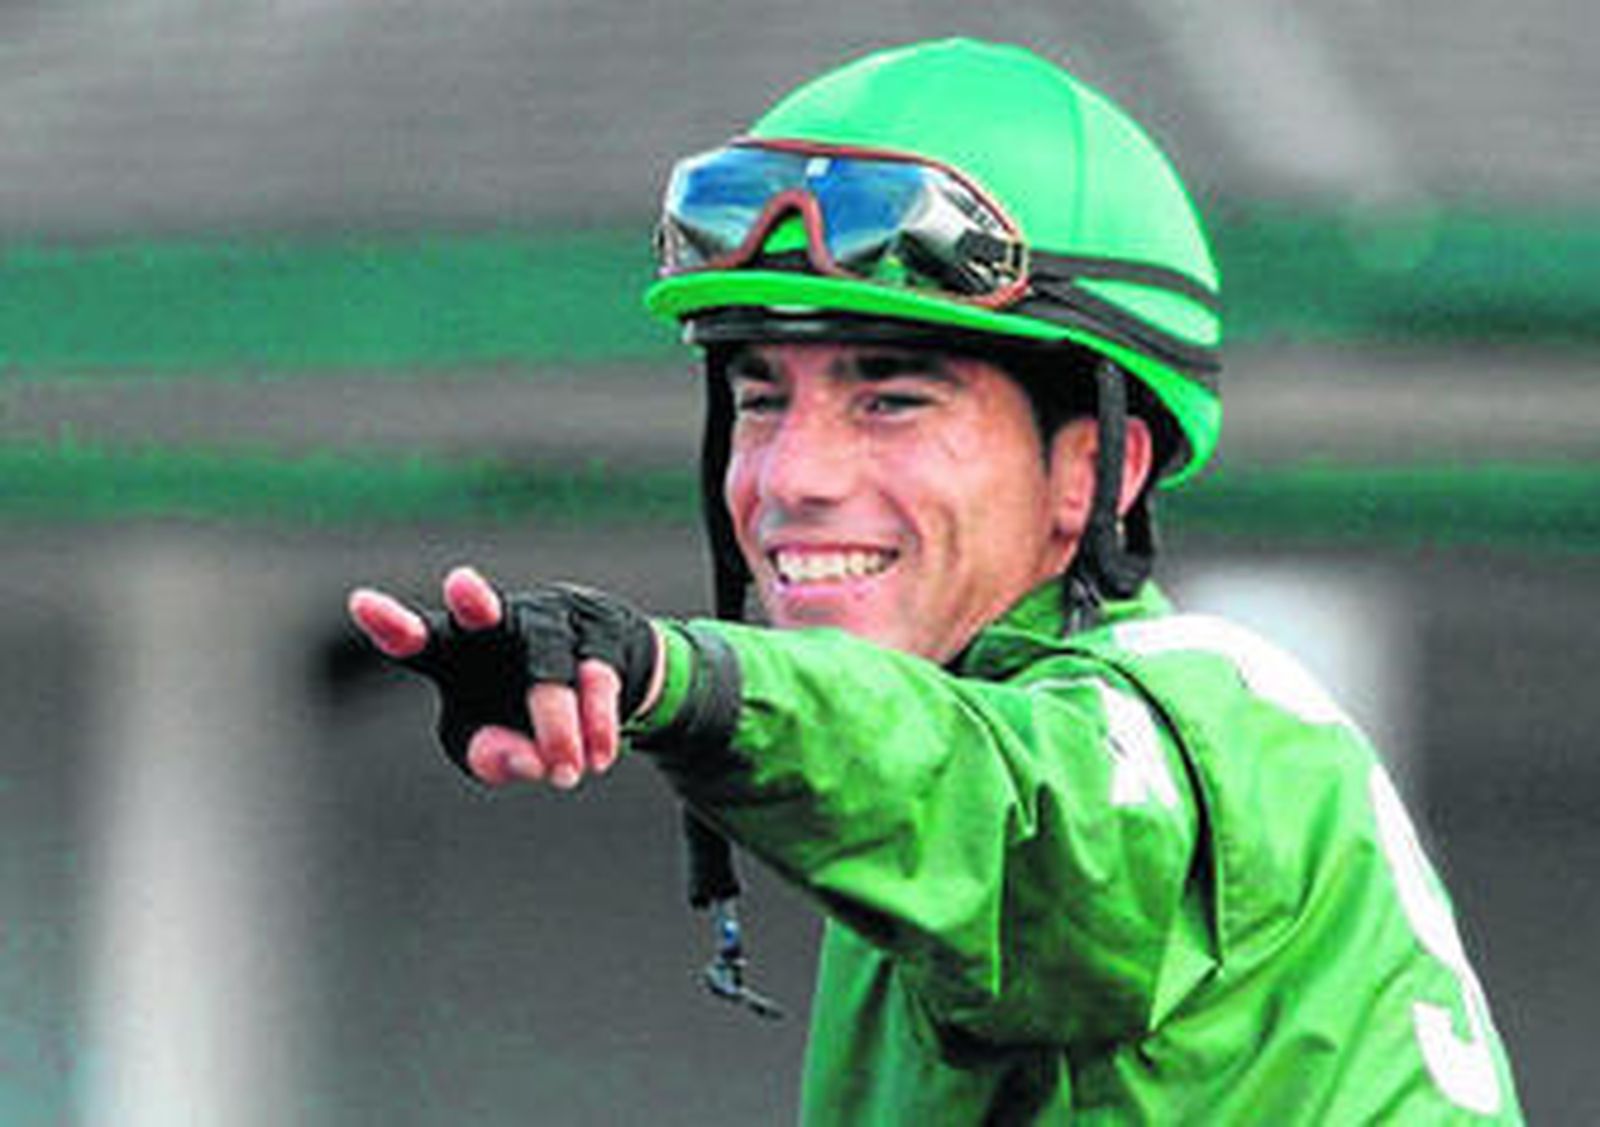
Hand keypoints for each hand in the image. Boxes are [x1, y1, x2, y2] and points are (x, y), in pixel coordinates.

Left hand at [347, 566, 664, 788]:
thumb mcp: (493, 744)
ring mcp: (554, 621)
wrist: (609, 675)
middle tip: (462, 586)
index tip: (361, 604)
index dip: (390, 624)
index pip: (420, 637)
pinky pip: (598, 680)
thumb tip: (529, 761)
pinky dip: (597, 725)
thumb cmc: (522, 709)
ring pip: (550, 665)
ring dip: (558, 724)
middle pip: (484, 613)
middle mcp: (501, 624)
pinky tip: (598, 759)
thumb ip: (490, 757)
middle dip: (472, 599)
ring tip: (565, 773)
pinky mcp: (602, 634)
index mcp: (456, 651)